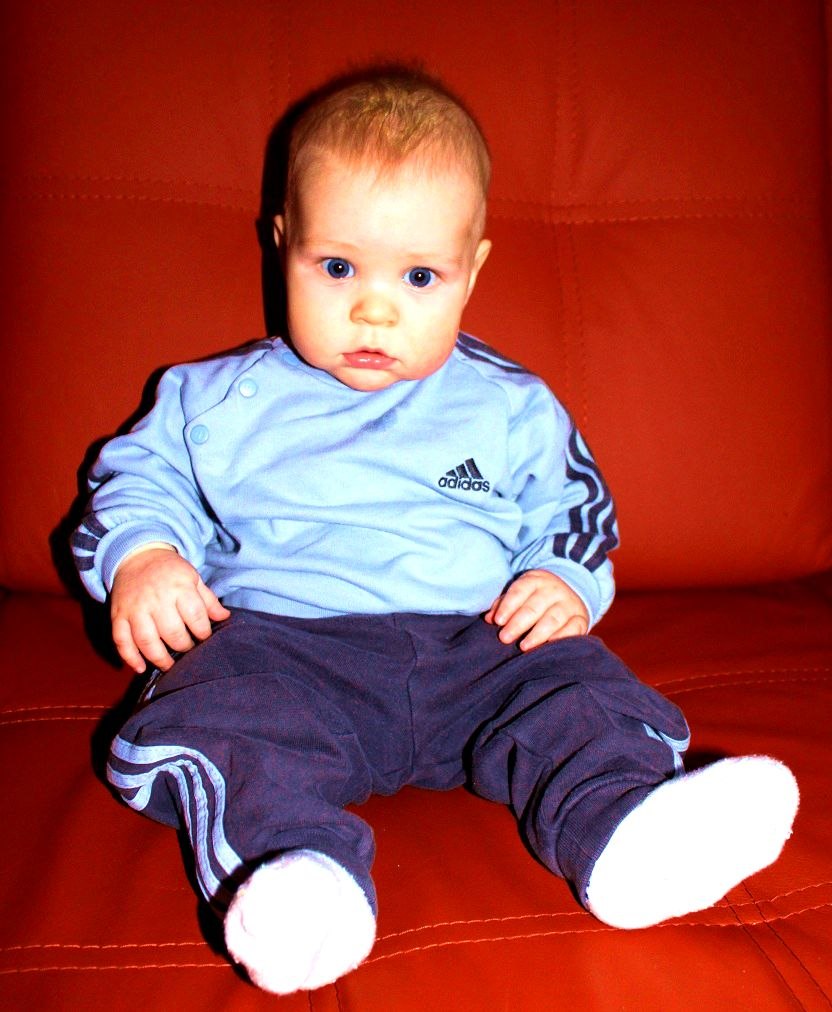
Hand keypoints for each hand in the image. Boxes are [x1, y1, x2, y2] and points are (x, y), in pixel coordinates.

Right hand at [110, 546, 229, 673]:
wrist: (138, 555)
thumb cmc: (170, 571)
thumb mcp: (193, 578)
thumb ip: (208, 600)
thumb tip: (225, 618)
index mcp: (179, 588)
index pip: (195, 617)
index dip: (203, 632)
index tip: (203, 637)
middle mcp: (156, 599)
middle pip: (172, 632)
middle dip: (184, 647)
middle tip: (188, 650)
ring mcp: (135, 608)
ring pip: (146, 641)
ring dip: (159, 658)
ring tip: (170, 665)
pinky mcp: (118, 615)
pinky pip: (121, 640)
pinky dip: (130, 657)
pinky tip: (140, 668)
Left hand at [484, 569, 588, 650]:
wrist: (571, 593)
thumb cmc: (536, 597)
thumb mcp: (521, 593)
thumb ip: (504, 603)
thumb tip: (489, 617)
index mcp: (535, 580)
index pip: (520, 591)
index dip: (508, 606)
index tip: (497, 621)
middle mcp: (554, 590)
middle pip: (534, 607)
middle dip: (518, 623)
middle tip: (504, 638)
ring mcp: (569, 604)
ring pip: (553, 619)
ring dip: (537, 634)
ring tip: (524, 646)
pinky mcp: (581, 618)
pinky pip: (573, 629)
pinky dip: (561, 637)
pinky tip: (548, 646)